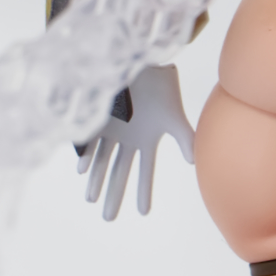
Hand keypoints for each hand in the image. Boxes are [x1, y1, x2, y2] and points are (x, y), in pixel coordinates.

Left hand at [77, 64, 195, 219]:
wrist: (142, 58)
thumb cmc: (162, 85)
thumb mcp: (174, 116)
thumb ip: (184, 139)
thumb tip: (194, 163)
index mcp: (147, 140)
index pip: (146, 172)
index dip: (143, 192)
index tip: (143, 213)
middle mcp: (127, 139)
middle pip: (119, 172)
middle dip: (114, 194)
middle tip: (107, 218)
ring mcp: (111, 129)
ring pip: (101, 161)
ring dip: (96, 180)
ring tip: (91, 199)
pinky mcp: (97, 117)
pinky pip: (89, 141)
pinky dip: (85, 155)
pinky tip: (82, 170)